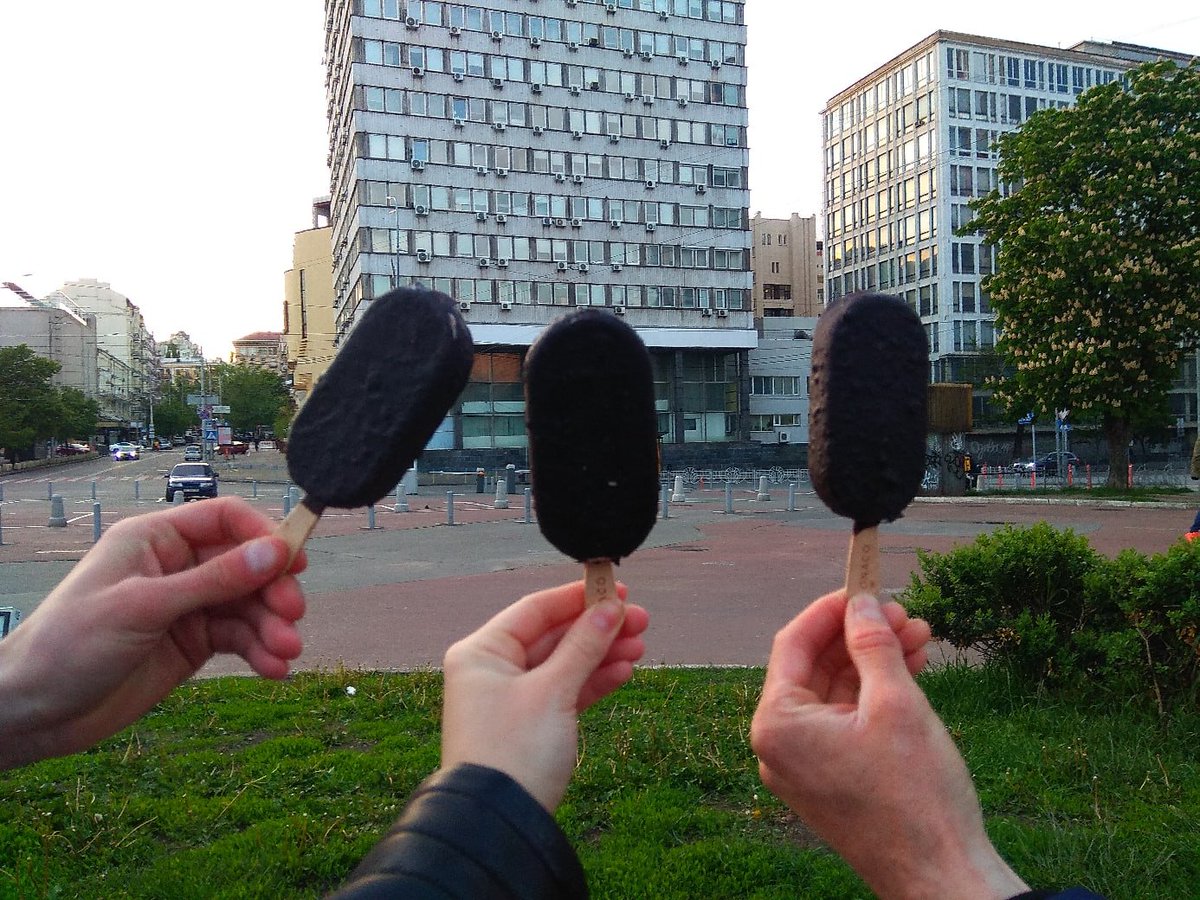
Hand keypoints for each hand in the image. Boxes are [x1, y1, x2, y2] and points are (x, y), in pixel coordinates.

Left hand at [0, 497, 305, 769]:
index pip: (224, 519)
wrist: (33, 712)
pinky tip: (273, 669)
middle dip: (272, 589)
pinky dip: (259, 652)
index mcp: (155, 540)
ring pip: (247, 606)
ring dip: (271, 627)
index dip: (263, 535)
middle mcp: (175, 567)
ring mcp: (186, 606)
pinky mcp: (191, 644)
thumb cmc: (71, 645)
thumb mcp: (145, 607)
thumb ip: (213, 581)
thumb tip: (274, 553)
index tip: (293, 562)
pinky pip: (238, 639)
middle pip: (245, 565)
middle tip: (292, 615)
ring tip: (286, 653)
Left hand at [440, 581, 648, 811]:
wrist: (498, 824)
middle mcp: (492, 670)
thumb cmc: (514, 749)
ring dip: (601, 654)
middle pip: (552, 635)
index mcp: (482, 652)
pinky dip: (591, 682)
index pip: (534, 609)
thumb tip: (610, 608)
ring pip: (563, 664)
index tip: (617, 588)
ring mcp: (510, 699)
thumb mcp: (552, 691)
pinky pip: (564, 692)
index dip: (577, 597)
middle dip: (597, 627)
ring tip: (641, 646)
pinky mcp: (529, 726)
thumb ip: (584, 646)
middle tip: (640, 619)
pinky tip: (623, 672)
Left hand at [750, 592, 1028, 899]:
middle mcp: (778, 746)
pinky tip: (911, 672)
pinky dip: (873, 697)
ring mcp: (802, 767)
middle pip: (814, 667)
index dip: (832, 609)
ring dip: (873, 663)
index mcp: (777, 725)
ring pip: (834, 694)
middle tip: (905, 614)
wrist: (942, 878)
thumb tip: (860, 604)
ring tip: (920, 638)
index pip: (793, 643)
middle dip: (861, 636)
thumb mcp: (896, 702)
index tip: (866, 587)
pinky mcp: (829, 782)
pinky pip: (843, 724)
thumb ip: (872, 644)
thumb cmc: (917, 795)